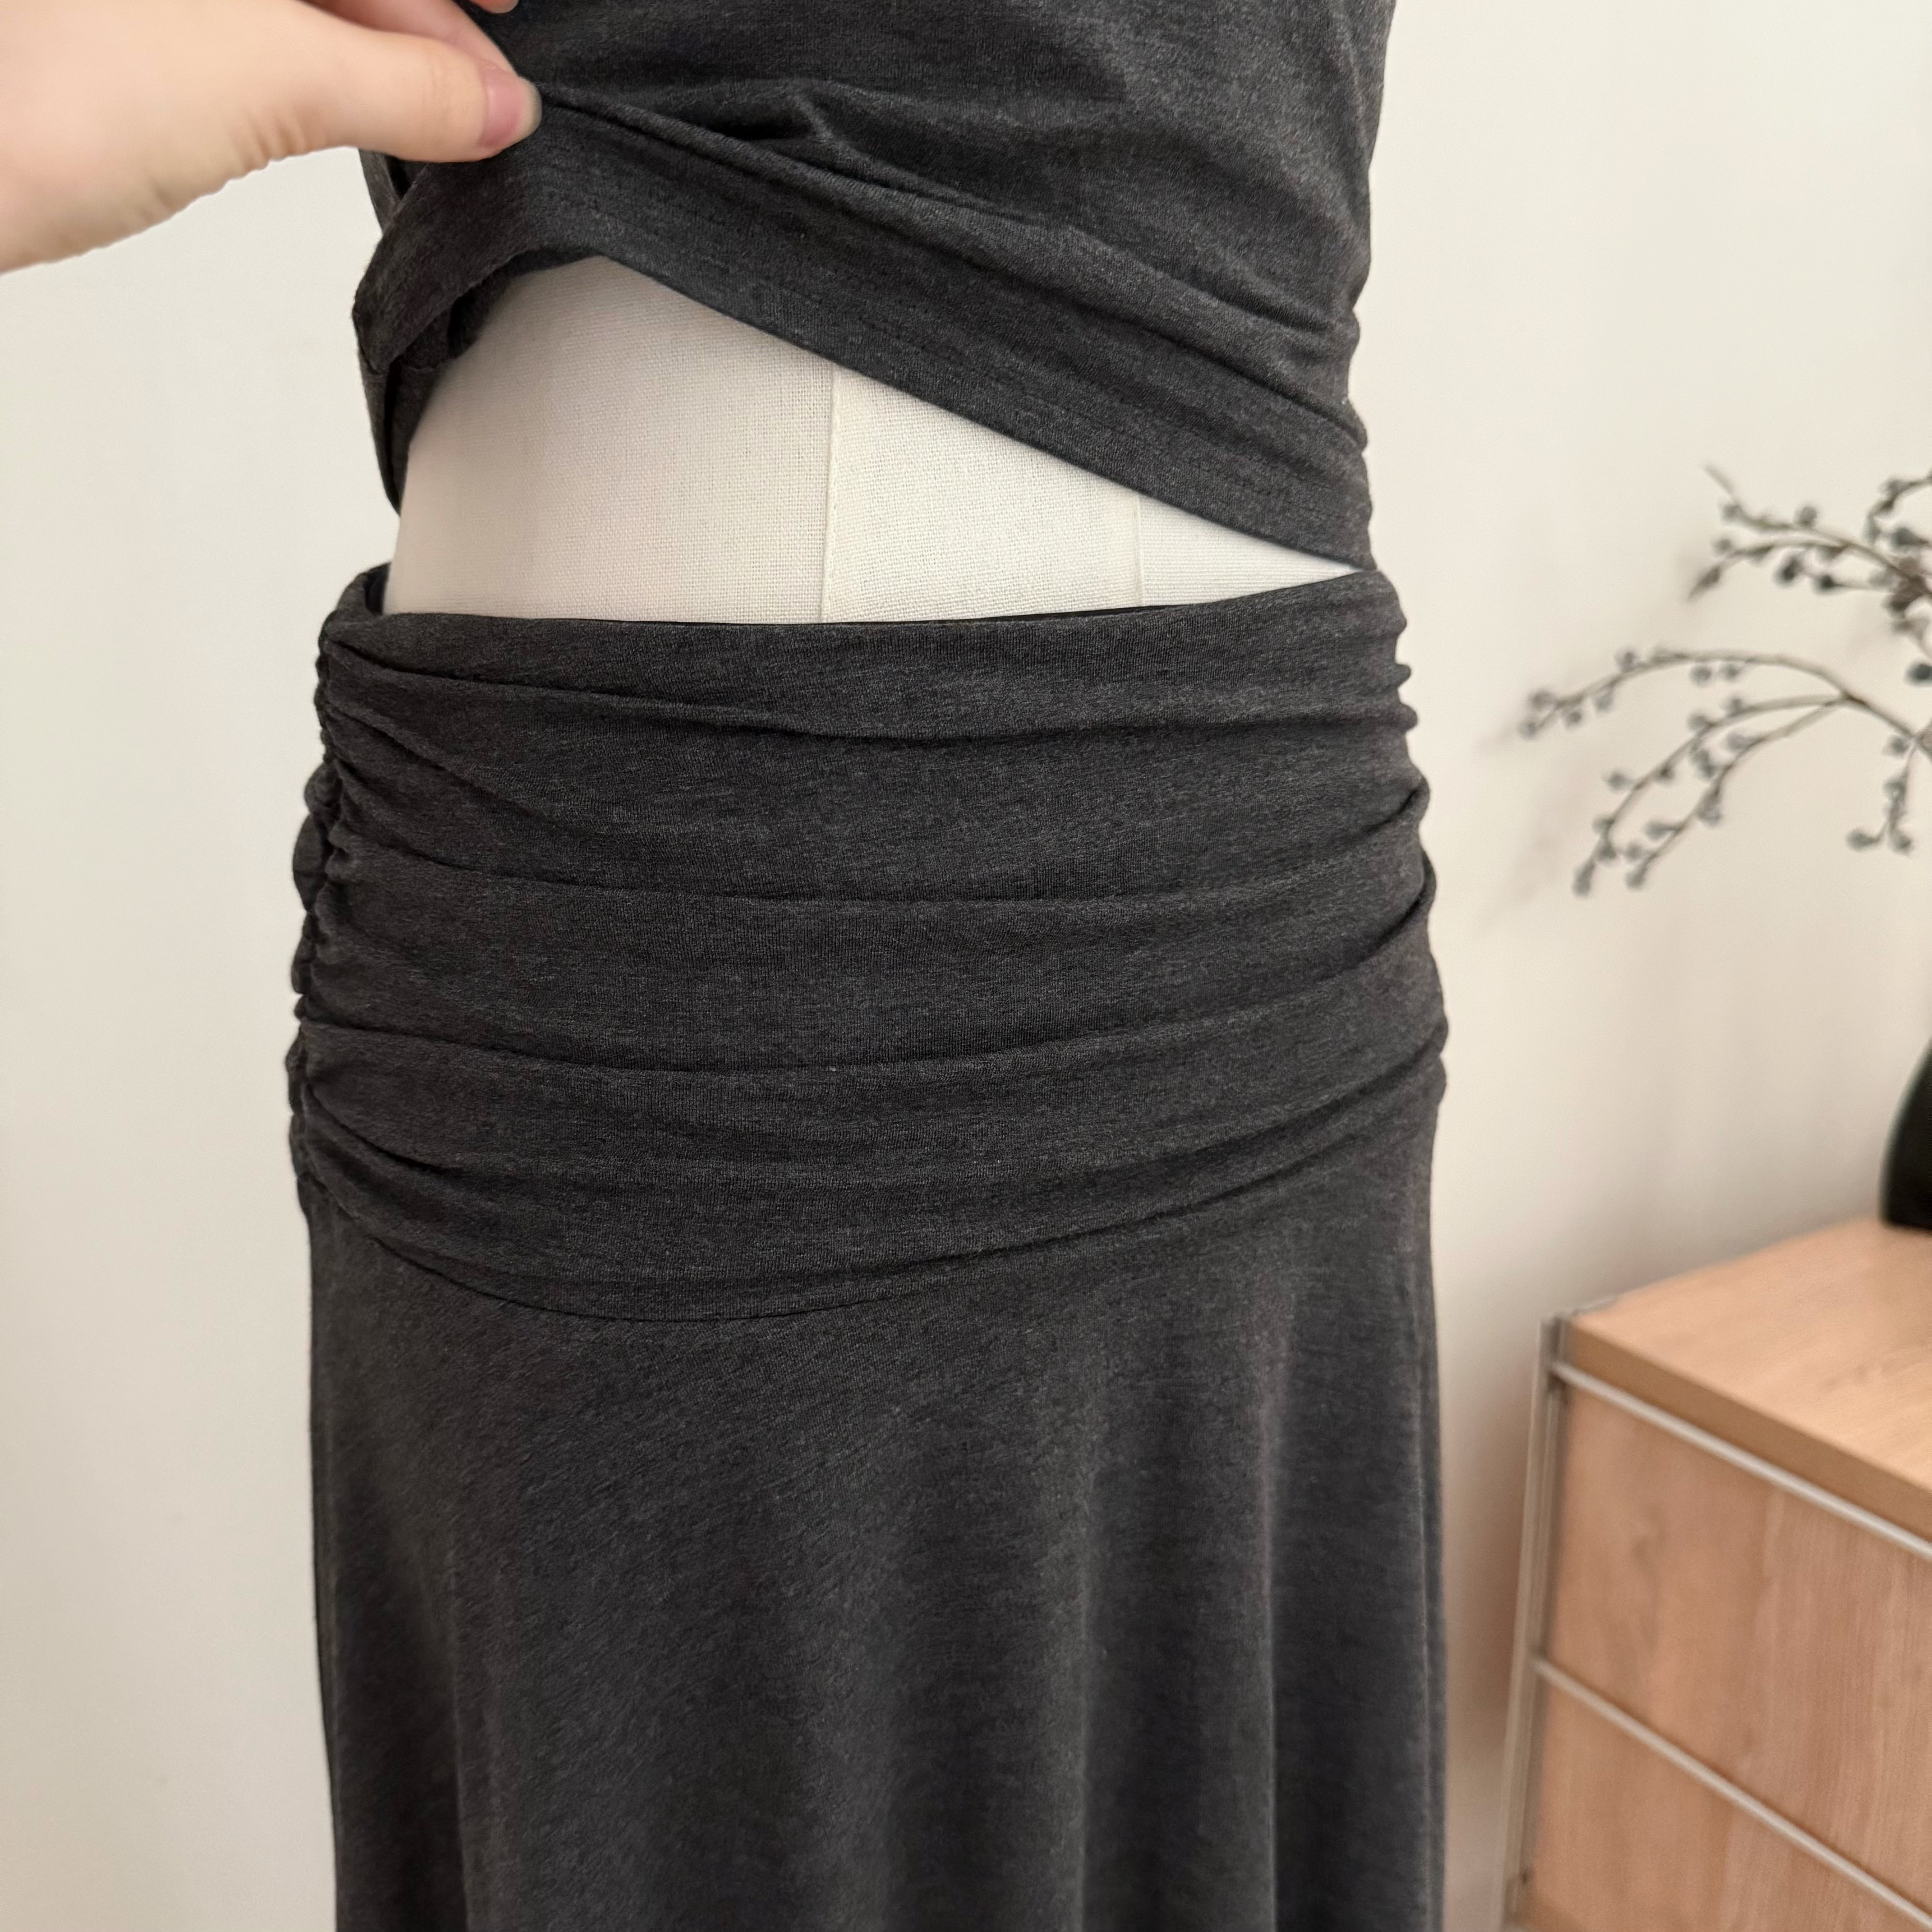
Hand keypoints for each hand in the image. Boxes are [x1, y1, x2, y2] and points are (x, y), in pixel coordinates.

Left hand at [0, 0, 541, 273]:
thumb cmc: (39, 97)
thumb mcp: (264, 77)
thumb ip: (396, 87)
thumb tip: (492, 106)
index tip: (510, 17)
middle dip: (415, 19)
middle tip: (475, 101)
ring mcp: (138, 1)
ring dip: (366, 49)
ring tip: (425, 116)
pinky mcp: (105, 33)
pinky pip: (236, 26)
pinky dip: (303, 63)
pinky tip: (338, 105)